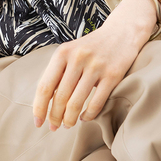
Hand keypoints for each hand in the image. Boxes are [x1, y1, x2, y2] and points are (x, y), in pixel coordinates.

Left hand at [33, 0, 158, 130]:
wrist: (122, 32)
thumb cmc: (91, 47)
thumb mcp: (70, 52)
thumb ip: (58, 73)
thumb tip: (43, 103)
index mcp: (62, 53)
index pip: (45, 86)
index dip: (39, 108)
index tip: (38, 123)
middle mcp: (77, 58)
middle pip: (60, 97)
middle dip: (55, 117)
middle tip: (54, 127)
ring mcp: (96, 66)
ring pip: (76, 102)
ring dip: (70, 119)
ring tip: (68, 125)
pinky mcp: (113, 75)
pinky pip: (96, 102)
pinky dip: (88, 115)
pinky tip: (85, 117)